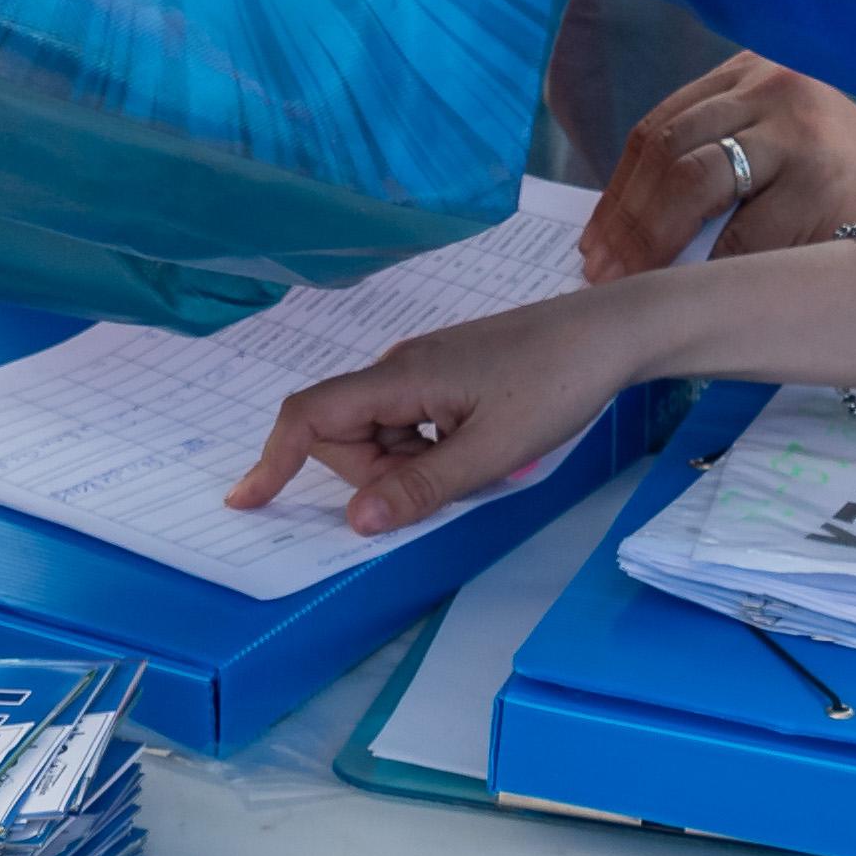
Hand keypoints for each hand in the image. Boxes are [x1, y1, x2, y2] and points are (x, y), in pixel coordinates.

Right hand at [224, 287, 648, 538]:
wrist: (609, 334)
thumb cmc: (556, 385)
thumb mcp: (492, 451)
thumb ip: (422, 487)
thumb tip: (356, 521)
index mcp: (400, 377)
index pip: (311, 417)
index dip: (273, 459)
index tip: (246, 502)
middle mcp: (400, 367)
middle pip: (346, 435)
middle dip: (377, 476)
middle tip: (453, 479)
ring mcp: (424, 369)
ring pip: (382, 435)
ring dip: (411, 465)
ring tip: (481, 458)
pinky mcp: (447, 374)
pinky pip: (412, 424)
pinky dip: (430, 449)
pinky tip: (481, 446)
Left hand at [581, 52, 855, 283]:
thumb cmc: (842, 200)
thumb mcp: (774, 155)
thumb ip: (712, 165)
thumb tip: (616, 225)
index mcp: (754, 74)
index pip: (660, 126)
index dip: (618, 188)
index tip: (593, 239)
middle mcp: (776, 84)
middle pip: (669, 148)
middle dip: (625, 218)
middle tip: (601, 270)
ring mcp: (801, 128)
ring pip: (694, 181)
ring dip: (651, 242)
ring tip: (632, 282)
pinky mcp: (822, 177)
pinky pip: (740, 234)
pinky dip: (711, 270)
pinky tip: (696, 295)